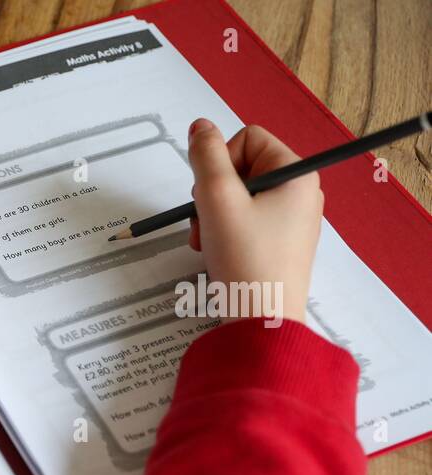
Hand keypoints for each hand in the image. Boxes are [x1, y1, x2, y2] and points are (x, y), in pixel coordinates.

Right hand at [186, 118, 323, 323]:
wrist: (262, 321)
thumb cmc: (246, 260)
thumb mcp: (217, 199)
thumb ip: (205, 157)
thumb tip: (200, 126)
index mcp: (296, 174)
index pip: (247, 139)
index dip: (219, 162)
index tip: (212, 194)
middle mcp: (300, 193)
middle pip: (241, 169)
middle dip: (213, 194)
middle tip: (207, 220)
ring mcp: (291, 220)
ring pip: (238, 198)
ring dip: (213, 217)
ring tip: (210, 241)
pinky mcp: (279, 244)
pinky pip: (244, 222)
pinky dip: (223, 234)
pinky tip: (217, 253)